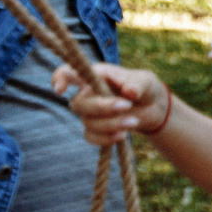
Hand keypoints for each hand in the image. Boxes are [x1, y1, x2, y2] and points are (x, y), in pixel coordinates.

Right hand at [53, 63, 170, 145]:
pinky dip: (106, 138)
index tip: (60, 90)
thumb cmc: (145, 87)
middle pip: (78, 103)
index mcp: (95, 75)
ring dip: (110, 124)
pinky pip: (91, 137)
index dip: (59, 80)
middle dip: (101, 107)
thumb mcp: (146, 81)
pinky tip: (122, 135)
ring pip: (87, 122)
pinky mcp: (95, 129)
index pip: (67, 73)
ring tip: (134, 122)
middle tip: (127, 105)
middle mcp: (87, 93)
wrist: (153, 107)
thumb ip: (138, 84)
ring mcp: (89, 113)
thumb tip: (129, 91)